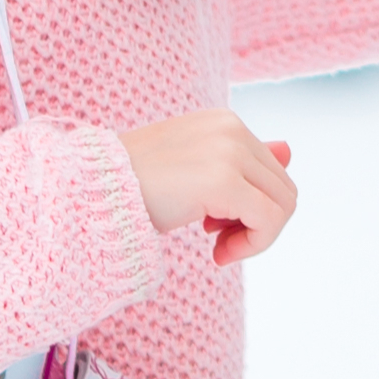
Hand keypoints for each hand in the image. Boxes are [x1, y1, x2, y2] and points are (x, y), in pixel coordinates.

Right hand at [118, 110, 297, 264]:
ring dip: (255, 238)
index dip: (251, 209)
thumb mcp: (194, 169)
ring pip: (282, 206)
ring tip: (217, 248)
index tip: (213, 226)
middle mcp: (231, 129)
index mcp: (225, 123)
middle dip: (257, 225)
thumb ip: (243, 161)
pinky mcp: (222, 179)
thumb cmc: (133, 186)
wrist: (89, 192)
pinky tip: (217, 255)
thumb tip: (289, 151)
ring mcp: (228, 151)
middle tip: (216, 242)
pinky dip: (251, 245)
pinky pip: (268, 220)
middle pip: (283, 190)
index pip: (272, 173)